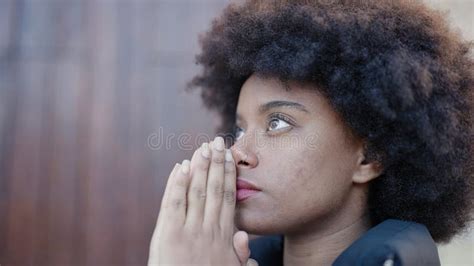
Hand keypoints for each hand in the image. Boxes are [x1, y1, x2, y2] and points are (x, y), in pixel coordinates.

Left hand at [148, 137, 256, 265]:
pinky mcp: (167, 235)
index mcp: (224, 237)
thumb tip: (244, 235)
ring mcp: (188, 231)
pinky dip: (177, 183)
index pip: (228, 198)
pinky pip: (173, 202)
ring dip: (200, 167)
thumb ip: (240, 256)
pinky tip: (180, 167)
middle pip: (214, 189)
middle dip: (216, 163)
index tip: (229, 157)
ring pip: (197, 191)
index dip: (228, 175)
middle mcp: (208, 229)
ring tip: (203, 147)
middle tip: (218, 141)